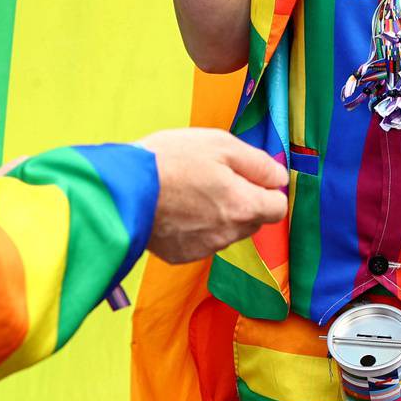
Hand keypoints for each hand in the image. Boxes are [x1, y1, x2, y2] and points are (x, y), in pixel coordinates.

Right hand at [138, 128, 287, 263]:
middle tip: (216, 178)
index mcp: (243, 207)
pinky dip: (196, 227)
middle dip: (244, 201)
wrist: (122, 189)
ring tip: (192, 190)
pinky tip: (176, 208)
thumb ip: (258, 163)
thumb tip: (279, 178)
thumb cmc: (171, 160)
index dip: (268, 189)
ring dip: (220, 214)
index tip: (250, 175)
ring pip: (227, 231)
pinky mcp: (181, 255)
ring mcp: (204, 248)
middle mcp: (228, 234)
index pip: (278, 208)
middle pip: (253, 221)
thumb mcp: (221, 145)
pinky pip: (201, 241)